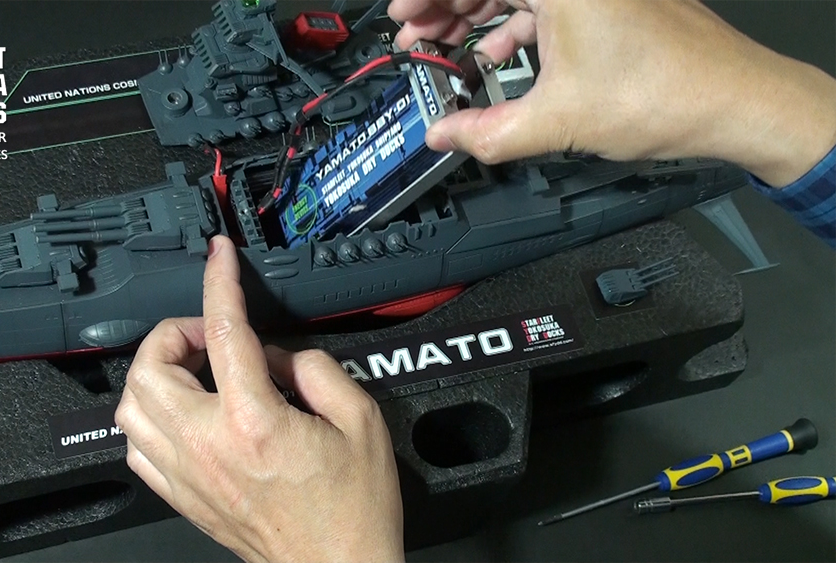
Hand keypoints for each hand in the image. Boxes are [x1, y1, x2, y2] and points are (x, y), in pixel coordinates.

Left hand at [115, 236, 403, 562]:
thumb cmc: (353, 511)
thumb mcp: (362, 422)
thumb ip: (318, 369)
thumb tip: (282, 353)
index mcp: (255, 421)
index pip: (224, 332)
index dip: (219, 281)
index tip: (218, 256)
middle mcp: (208, 447)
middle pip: (151, 366)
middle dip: (175, 333)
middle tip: (212, 335)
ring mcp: (188, 475)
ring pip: (130, 406)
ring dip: (154, 373)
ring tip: (194, 371)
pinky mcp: (182, 498)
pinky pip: (136, 447)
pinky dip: (147, 418)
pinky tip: (180, 414)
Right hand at [390, 0, 835, 186]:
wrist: (735, 103)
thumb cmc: (666, 93)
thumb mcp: (557, 119)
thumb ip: (488, 131)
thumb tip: (447, 137)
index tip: (404, 17)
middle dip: (446, 6)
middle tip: (415, 36)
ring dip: (478, 18)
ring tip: (446, 47)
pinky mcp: (610, 1)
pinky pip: (547, 3)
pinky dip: (516, 28)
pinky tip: (498, 56)